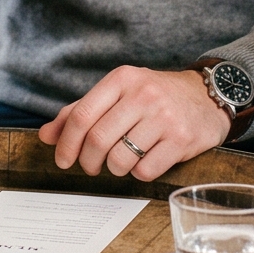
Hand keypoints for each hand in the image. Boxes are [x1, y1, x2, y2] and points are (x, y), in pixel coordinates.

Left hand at [37, 65, 230, 182]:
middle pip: (97, 140)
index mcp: (121, 79)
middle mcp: (142, 95)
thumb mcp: (118, 94)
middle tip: (90, 167)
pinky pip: (146, 170)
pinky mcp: (181, 140)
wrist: (207, 96)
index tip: (63, 159)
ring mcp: (164, 117)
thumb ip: (81, 112)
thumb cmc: (154, 97)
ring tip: (121, 162)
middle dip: (87, 162)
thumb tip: (46, 135)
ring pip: (120, 159)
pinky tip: (144, 161)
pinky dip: (139, 173)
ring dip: (114, 169)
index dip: (66, 143)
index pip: (81, 115)